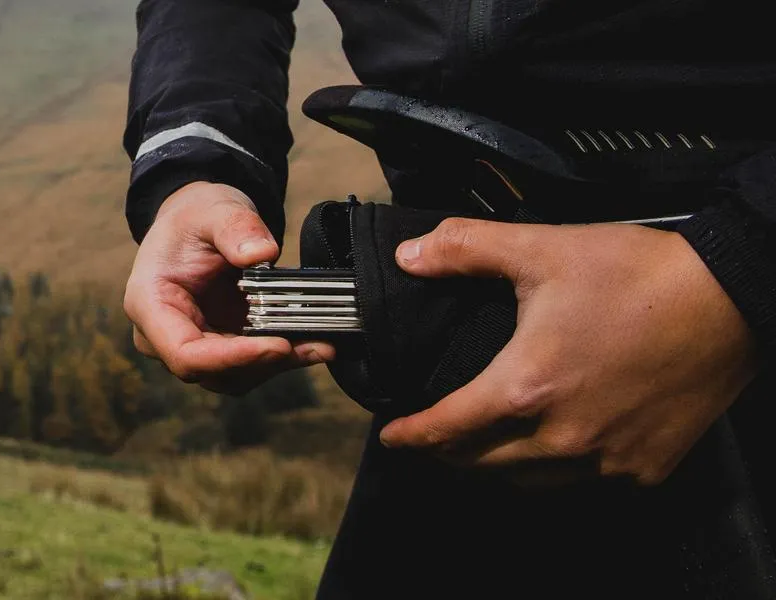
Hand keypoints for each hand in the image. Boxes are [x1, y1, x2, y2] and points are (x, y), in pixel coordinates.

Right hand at [123, 182, 334, 394]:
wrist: (198, 223)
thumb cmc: (195, 217)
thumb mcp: (214, 209)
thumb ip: (236, 228)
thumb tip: (263, 254)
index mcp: (150, 304)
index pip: (185, 353)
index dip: (231, 359)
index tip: (277, 345)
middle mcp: (164, 336)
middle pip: (212, 372)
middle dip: (263, 363)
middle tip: (310, 345)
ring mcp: (194, 345)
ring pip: (234, 377)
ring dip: (278, 366)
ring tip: (320, 345)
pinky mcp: (221, 347)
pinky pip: (250, 365)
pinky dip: (283, 358)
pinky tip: (314, 344)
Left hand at [379, 218, 757, 485]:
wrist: (730, 297)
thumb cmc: (638, 274)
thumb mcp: (542, 249)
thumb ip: (466, 250)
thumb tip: (411, 255)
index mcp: (526, 387)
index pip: (446, 429)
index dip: (411, 436)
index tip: (392, 437)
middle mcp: (562, 437)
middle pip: (480, 464)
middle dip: (446, 454)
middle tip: (433, 438)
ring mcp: (606, 460)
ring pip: (527, 483)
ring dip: (496, 468)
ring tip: (484, 446)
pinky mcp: (644, 467)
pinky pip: (582, 485)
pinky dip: (555, 471)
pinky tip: (553, 448)